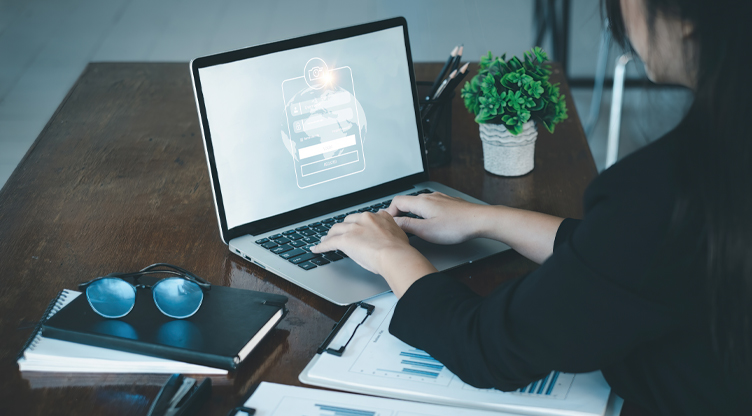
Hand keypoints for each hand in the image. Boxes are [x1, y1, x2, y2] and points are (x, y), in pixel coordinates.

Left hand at [311, 210, 436, 296]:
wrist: (395, 255)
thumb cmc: (400, 250)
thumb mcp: (399, 234)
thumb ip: (391, 231)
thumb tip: (390, 237)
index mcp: (379, 216)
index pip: (364, 217)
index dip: (358, 223)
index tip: (356, 227)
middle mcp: (365, 219)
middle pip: (348, 221)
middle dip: (342, 228)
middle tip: (339, 234)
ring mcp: (354, 228)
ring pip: (336, 229)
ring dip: (330, 235)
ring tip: (326, 240)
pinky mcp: (345, 239)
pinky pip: (329, 243)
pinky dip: (321, 246)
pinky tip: (317, 249)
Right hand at [386, 192, 485, 244]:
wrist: (480, 220)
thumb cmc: (456, 226)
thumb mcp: (427, 231)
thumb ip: (407, 226)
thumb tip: (393, 223)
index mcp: (421, 202)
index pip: (397, 201)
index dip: (390, 212)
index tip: (389, 222)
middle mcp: (429, 197)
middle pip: (408, 201)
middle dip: (400, 212)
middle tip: (398, 225)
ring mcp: (440, 198)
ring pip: (420, 203)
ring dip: (413, 213)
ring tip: (412, 225)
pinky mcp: (448, 203)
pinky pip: (431, 205)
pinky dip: (425, 213)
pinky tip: (430, 222)